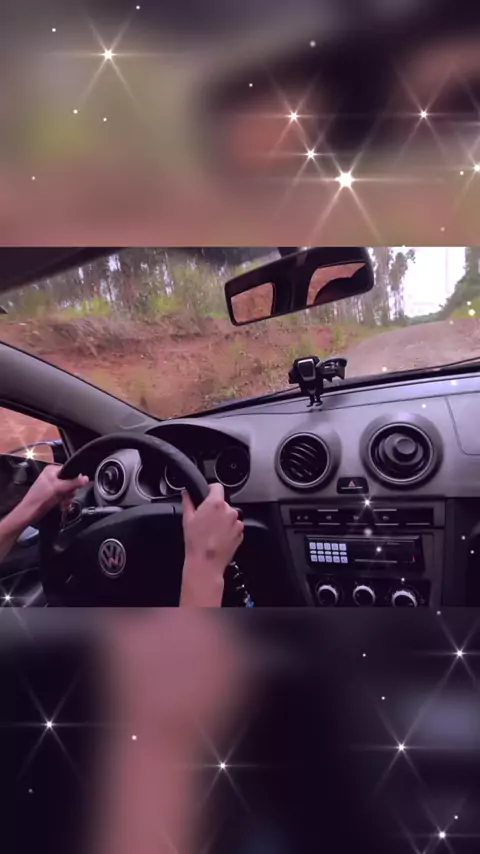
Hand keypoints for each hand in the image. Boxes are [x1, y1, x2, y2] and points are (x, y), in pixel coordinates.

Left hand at [19, 465, 88, 522]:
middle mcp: (52, 476)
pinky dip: (64, 502)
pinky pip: (64, 496)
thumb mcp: (59, 488)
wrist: (30, 512)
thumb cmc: (41, 498)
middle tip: (66, 497)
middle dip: (70, 492)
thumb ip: (74, 483)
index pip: (70, 470)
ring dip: (68, 499)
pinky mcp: (52, 495)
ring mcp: (52, 486)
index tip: (75, 488)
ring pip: (68, 490)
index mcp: (52, 470)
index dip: (74, 480)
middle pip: (70, 482)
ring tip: (64, 504)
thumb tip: (86, 478)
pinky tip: (63, 506)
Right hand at [181, 483, 243, 605]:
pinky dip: (228, 530)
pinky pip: (234, 527)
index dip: (211, 490)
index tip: (207, 495)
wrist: (205, 562)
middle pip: (223, 503)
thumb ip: (188, 501)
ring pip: (229, 516)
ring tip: (212, 532)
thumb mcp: (187, 519)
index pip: (217, 487)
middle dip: (216, 509)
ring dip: (223, 520)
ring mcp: (236, 523)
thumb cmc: (196, 542)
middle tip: (206, 520)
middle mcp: (229, 511)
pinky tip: (218, 538)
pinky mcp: (240, 533)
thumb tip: (186, 493)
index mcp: (216, 503)